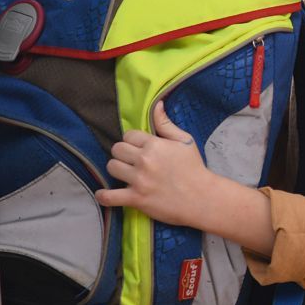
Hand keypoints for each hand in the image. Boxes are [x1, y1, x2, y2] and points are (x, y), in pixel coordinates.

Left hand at [95, 101, 207, 226]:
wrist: (201, 197)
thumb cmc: (194, 167)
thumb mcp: (185, 141)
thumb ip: (166, 123)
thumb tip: (157, 104)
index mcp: (154, 144)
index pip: (129, 135)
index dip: (132, 140)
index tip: (138, 147)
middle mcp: (144, 160)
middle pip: (117, 149)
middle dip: (122, 153)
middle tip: (131, 160)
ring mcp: (138, 180)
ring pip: (111, 167)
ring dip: (116, 169)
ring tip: (125, 173)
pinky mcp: (136, 199)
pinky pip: (109, 196)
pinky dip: (103, 196)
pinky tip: (103, 194)